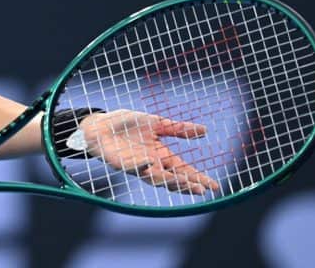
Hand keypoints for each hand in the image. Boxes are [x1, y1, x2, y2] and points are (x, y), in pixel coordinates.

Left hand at [79, 110, 221, 194]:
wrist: (101, 124)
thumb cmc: (127, 124)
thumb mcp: (157, 123)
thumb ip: (178, 129)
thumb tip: (205, 130)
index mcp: (162, 155)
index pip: (184, 170)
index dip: (198, 179)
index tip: (214, 187)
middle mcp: (152, 164)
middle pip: (173, 179)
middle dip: (187, 185)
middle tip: (202, 191)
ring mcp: (137, 166)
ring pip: (156, 179)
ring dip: (170, 181)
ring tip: (184, 183)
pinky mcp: (122, 165)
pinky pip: (134, 167)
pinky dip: (143, 165)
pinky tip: (151, 162)